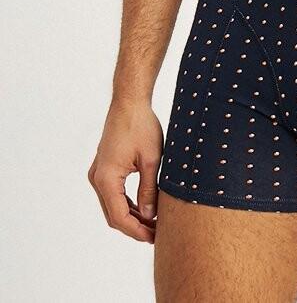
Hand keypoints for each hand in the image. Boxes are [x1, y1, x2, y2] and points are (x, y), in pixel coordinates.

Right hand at [88, 97, 163, 243]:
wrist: (129, 102)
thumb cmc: (141, 126)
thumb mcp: (150, 159)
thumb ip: (148, 189)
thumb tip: (150, 216)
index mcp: (106, 178)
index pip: (119, 217)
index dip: (136, 231)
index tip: (154, 238)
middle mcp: (97, 178)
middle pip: (113, 215)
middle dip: (134, 227)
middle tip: (156, 235)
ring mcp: (98, 173)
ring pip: (112, 206)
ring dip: (131, 216)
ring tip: (153, 224)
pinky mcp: (103, 168)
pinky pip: (113, 194)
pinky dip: (127, 204)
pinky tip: (144, 209)